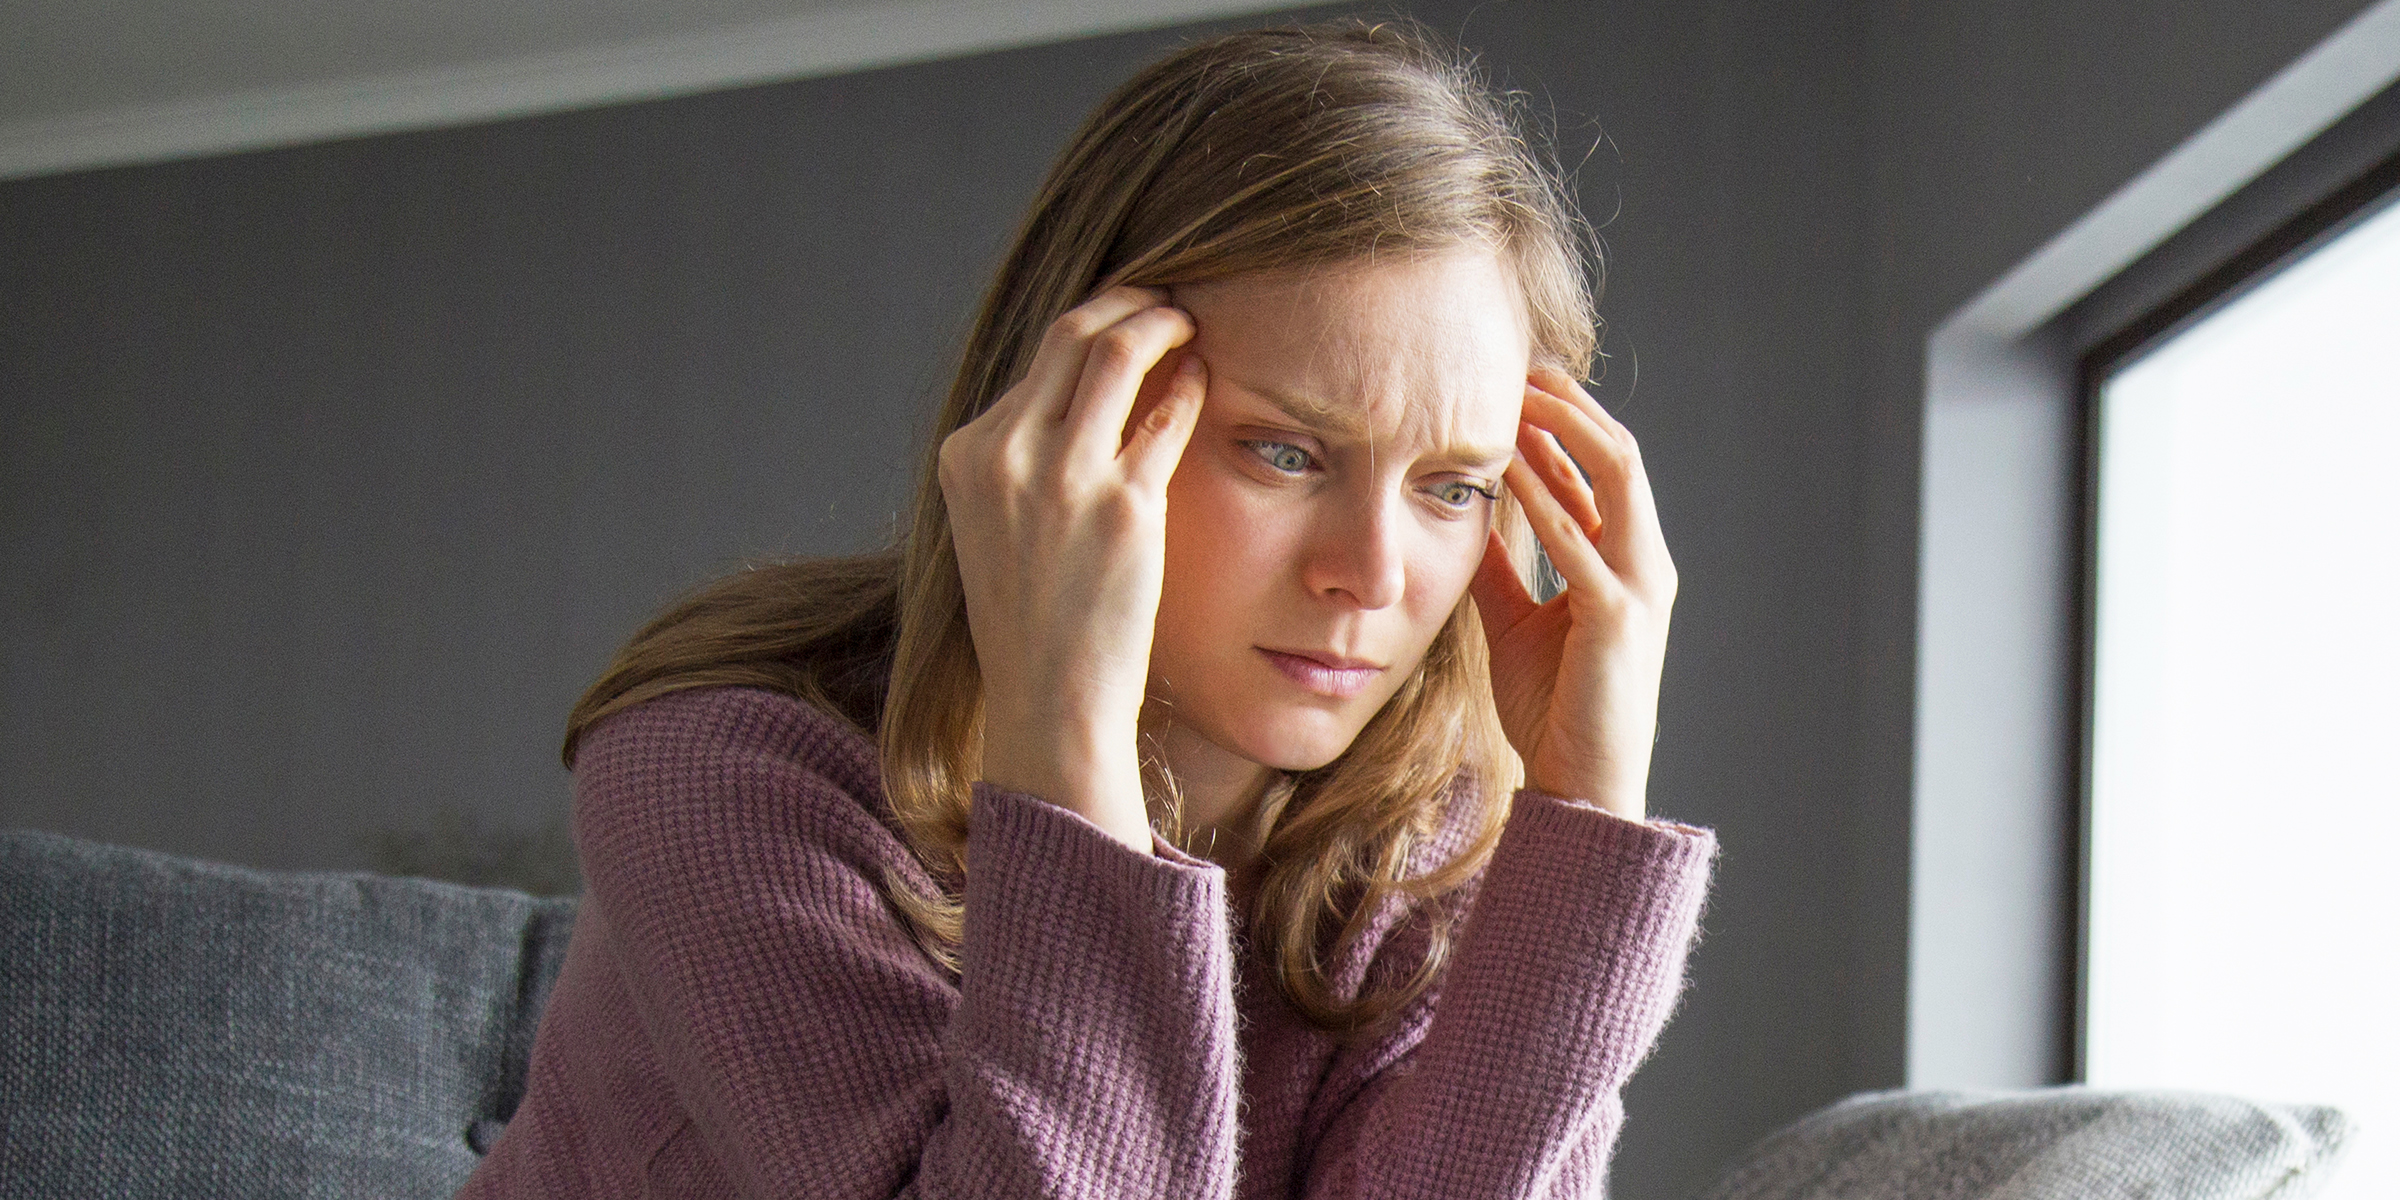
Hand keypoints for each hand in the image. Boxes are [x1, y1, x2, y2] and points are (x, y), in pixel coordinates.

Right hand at [938, 286, 1209, 853]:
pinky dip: (1189, 386)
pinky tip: (1205, 380)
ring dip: (1162, 324)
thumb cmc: (1035, 621)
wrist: (1049, 701)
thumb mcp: (1000, 526)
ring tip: (1192, 320)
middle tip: (1169, 296)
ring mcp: (1063, 479)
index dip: (1090, 324)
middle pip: (1073, 335)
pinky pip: (1166, 416)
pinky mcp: (1122, 508)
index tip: (1125, 315)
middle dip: (1128, 302)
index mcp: (967, 456)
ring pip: (1118, 354)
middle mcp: (1006, 455)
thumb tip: (1079, 397)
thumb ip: (1023, 460)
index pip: (1036, 358)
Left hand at [1468, 366, 1677, 820]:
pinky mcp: (1617, 619)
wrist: (1581, 785)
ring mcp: (1639, 588)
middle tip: (1519, 364)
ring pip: (1615, 478)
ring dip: (1564, 430)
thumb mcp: (1516, 621)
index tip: (1515, 383)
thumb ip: (1502, 568)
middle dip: (1571, 404)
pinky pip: (1580, 541)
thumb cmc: (1553, 708)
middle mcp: (1645, 564)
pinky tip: (1507, 469)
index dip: (1564, 421)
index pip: (1604, 469)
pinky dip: (1545, 497)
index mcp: (1626, 562)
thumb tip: (1467, 514)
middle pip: (1618, 454)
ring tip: (1518, 393)